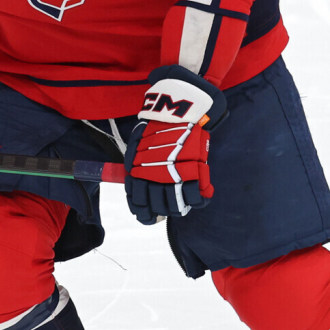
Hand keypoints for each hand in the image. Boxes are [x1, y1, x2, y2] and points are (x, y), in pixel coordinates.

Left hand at [125, 64, 226, 223]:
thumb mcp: (137, 144)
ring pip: (176, 207)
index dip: (143, 213)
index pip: (138, 202)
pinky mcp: (194, 173)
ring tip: (182, 205)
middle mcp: (155, 178)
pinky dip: (199, 201)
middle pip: (157, 207)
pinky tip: (199, 198)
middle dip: (161, 211)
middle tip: (166, 209)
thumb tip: (130, 179)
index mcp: (138, 172)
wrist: (177, 113)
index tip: (147, 216)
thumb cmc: (156, 128)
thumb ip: (133, 163)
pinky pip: (197, 197)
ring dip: (178, 208)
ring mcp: (175, 177)